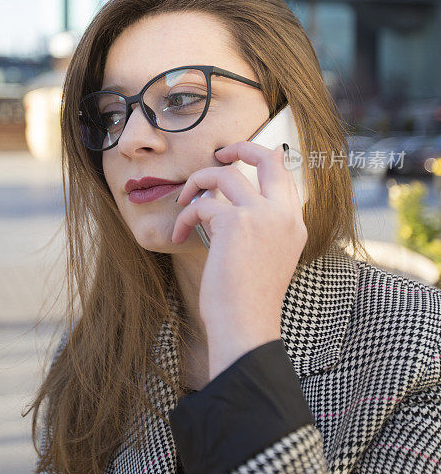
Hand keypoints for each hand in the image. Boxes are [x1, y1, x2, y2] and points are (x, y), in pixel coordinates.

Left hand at [171, 143, 306, 379]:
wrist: (245, 325)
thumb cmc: (247, 300)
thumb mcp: (263, 258)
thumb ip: (257, 229)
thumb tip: (223, 205)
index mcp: (294, 224)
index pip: (284, 176)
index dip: (264, 160)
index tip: (238, 159)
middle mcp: (283, 215)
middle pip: (268, 158)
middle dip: (240, 147)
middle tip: (218, 155)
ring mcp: (262, 216)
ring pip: (226, 174)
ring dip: (198, 182)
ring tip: (185, 201)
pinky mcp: (236, 222)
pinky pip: (202, 205)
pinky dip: (185, 217)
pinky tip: (179, 234)